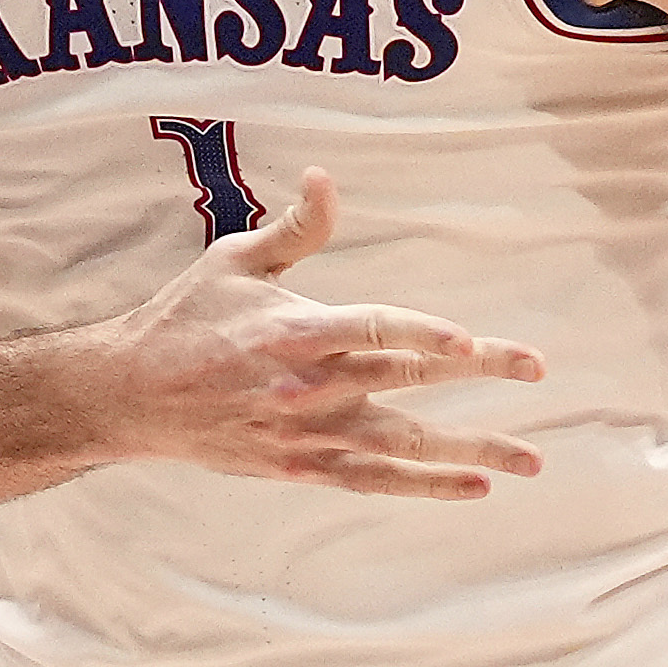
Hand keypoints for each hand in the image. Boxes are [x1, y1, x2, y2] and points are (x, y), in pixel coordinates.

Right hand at [98, 169, 545, 496]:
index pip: (372, 330)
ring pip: (400, 445)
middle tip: (536, 368)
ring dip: (468, 451)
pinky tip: (474, 486)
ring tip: (528, 458)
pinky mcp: (299, 467)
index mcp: (293, 330)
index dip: (424, 335)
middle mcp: (306, 386)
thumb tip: (326, 180)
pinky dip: (424, 486)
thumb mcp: (233, 261)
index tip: (473, 341)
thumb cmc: (186, 319)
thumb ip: (294, 228)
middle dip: (477, 375)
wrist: (131, 397)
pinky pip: (373, 480)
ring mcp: (305, 433)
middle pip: (404, 381)